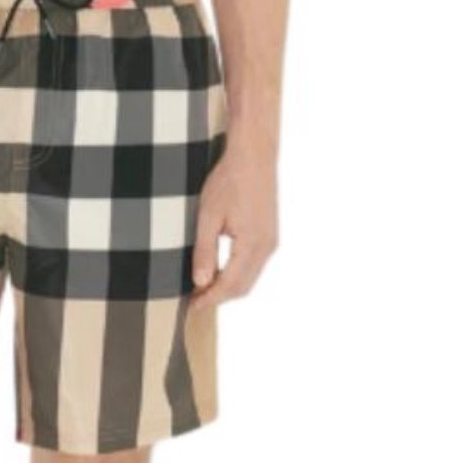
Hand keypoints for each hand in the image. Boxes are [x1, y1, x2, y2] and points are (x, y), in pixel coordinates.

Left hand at [190, 143, 278, 309]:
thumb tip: (200, 282)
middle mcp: (266, 247)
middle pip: (242, 287)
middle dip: (218, 297)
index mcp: (252, 244)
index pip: (229, 285)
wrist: (253, 155)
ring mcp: (270, 241)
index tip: (190, 307)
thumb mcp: (208, 216)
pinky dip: (236, 275)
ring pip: (249, 279)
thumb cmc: (229, 180)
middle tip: (193, 300)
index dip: (209, 299)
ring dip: (227, 288)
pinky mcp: (269, 235)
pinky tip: (218, 272)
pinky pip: (253, 266)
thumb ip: (205, 251)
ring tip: (201, 288)